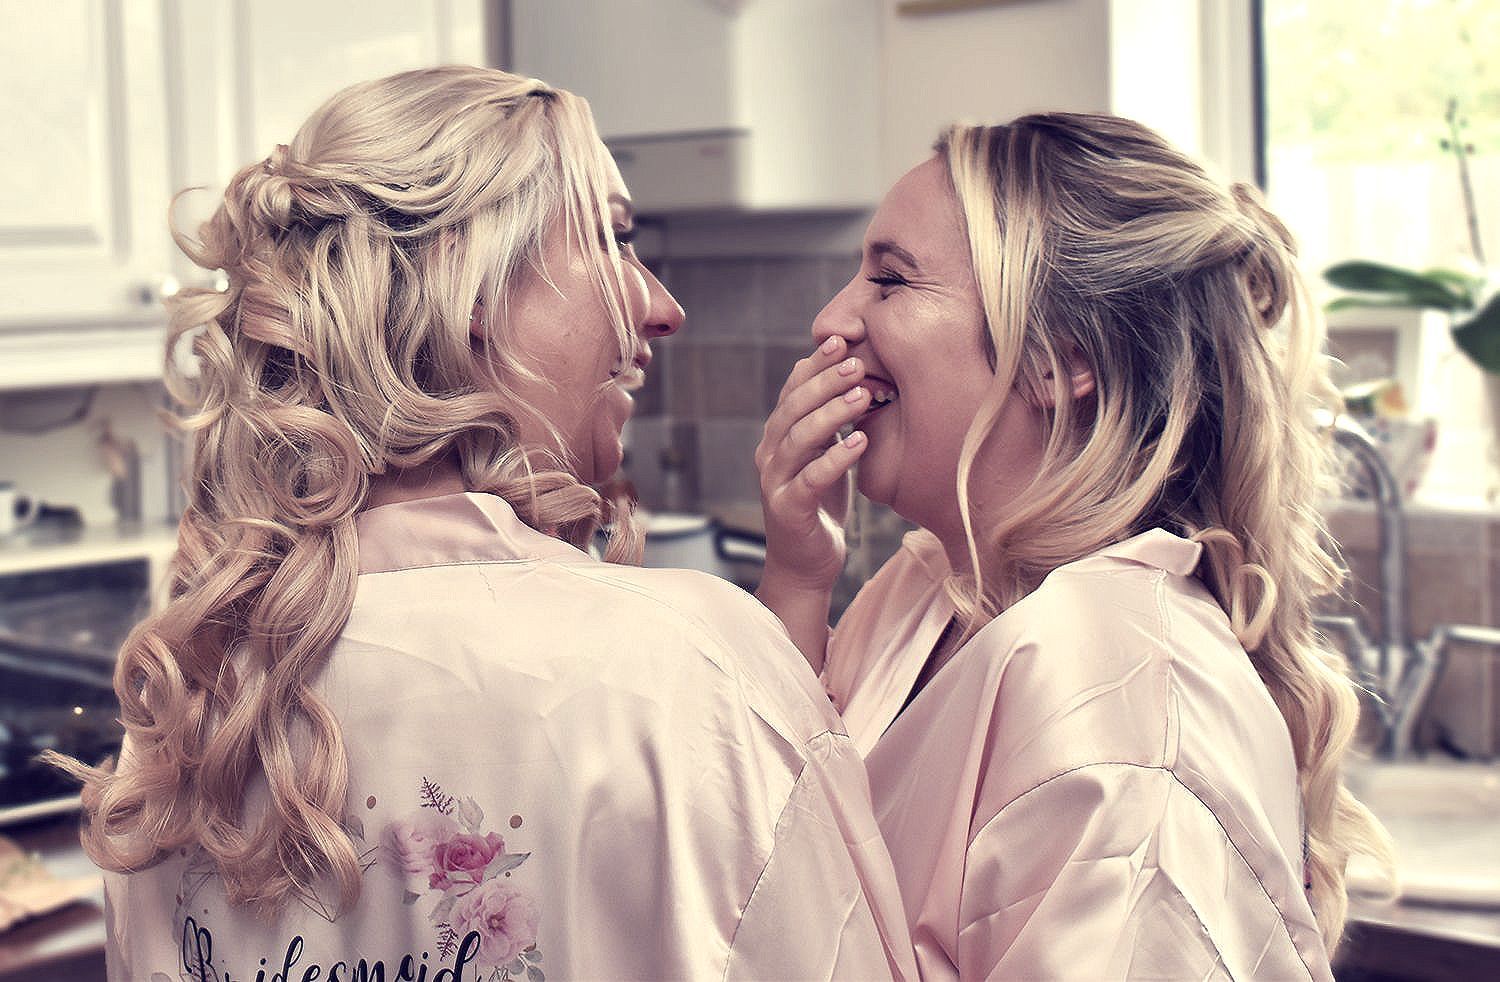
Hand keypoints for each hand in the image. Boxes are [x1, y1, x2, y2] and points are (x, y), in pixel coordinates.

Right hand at [755, 335, 870, 593]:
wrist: (806, 564)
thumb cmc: (820, 506)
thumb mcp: (825, 456)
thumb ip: (829, 423)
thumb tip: (847, 376)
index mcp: (777, 437)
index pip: (792, 391)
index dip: (814, 365)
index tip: (841, 340)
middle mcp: (769, 454)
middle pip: (793, 408)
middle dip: (824, 382)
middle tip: (857, 362)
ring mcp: (775, 482)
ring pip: (799, 438)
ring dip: (832, 413)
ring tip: (863, 395)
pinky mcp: (789, 509)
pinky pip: (812, 478)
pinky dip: (836, 458)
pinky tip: (862, 441)